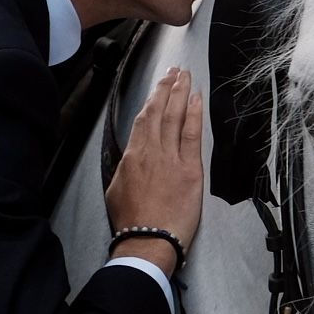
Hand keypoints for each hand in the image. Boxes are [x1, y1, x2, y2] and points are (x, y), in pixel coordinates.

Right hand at [105, 68, 204, 273]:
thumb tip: (131, 159)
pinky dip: (194, 114)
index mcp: (132, 156)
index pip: (143, 120)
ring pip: (175, 117)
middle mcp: (151, 152)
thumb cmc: (132, 223)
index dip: (152, 99)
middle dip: (167, 88)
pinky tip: (197, 99)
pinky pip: (192, 135)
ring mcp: (171, 159)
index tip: (159, 87)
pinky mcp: (190, 171)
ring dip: (181, 93)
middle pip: (159, 112)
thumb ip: (127, 169)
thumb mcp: (117, 190)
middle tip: (174, 72)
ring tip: (185, 77)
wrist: (146, 241)